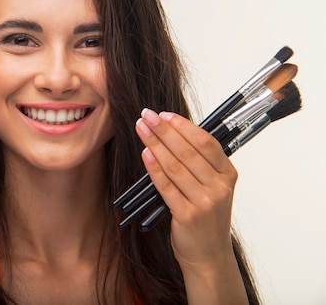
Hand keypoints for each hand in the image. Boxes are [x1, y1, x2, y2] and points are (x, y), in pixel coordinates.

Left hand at [135, 108, 237, 268]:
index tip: (164, 114)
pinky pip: (166, 186)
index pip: (206, 142)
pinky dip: (154, 169)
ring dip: (156, 145)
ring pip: (175, 166)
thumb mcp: (212, 187)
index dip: (183, 126)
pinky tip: (145, 154)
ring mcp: (204, 202)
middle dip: (164, 130)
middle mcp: (219, 187)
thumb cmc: (207, 217)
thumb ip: (199, 163)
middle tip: (147, 116)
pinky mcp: (187, 215)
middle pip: (188, 151)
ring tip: (142, 130)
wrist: (209, 256)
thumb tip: (173, 132)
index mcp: (227, 175)